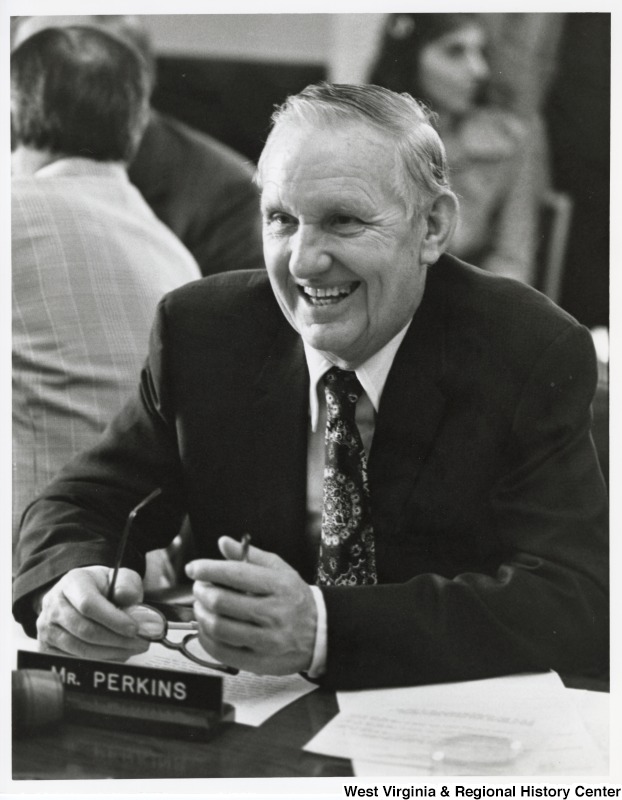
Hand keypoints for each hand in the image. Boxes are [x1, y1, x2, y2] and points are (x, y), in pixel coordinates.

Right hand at [36, 566, 149, 660]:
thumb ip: (128, 585)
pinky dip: (99, 661)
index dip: (113, 619)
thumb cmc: (102, 588)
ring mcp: (46, 629)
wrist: (80, 597)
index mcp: (72, 582)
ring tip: (132, 649)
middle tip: (141, 643)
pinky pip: (74, 662)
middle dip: (117, 640)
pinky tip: (115, 654)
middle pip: (85, 630)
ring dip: (111, 653)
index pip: (88, 604)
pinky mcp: (46, 648)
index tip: (134, 629)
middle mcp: (53, 605)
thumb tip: (127, 599)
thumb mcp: (119, 577)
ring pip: (80, 649)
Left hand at [185, 537, 316, 675]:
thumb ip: (251, 555)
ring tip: (201, 606)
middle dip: (201, 592)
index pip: (236, 574)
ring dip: (201, 614)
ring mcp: (267, 640)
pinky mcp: (259, 662)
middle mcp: (274, 613)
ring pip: (218, 627)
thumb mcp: (281, 570)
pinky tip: (206, 628)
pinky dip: (206, 638)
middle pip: (222, 601)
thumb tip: (223, 543)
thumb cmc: (295, 599)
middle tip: (198, 588)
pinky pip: (221, 651)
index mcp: (280, 586)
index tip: (193, 568)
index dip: (208, 569)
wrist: (321, 633)